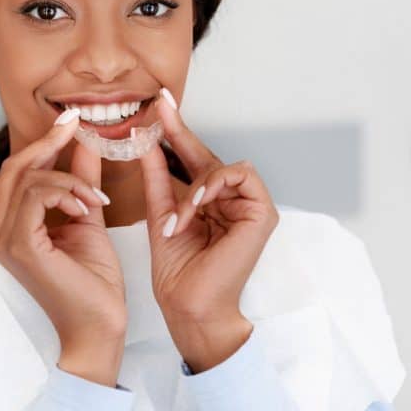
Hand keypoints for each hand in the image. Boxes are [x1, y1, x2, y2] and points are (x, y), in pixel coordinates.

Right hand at [0, 109, 127, 354]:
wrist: (99, 326)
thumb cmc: (93, 284)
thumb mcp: (88, 218)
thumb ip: (81, 182)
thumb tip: (85, 145)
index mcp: (11, 227)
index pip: (18, 173)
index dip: (44, 142)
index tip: (72, 120)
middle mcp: (0, 232)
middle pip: (15, 168)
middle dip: (49, 142)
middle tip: (78, 124)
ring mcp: (6, 240)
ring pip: (28, 178)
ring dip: (69, 178)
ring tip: (95, 199)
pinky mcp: (20, 247)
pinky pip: (37, 195)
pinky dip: (66, 191)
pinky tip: (87, 207)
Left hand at [138, 88, 279, 371]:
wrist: (189, 306)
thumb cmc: (178, 271)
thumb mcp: (161, 213)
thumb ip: (158, 177)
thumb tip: (147, 141)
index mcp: (209, 202)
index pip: (192, 159)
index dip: (176, 131)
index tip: (158, 103)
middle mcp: (232, 201)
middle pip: (208, 156)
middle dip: (181, 133)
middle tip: (160, 107)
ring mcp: (250, 206)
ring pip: (223, 166)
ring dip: (196, 185)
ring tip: (180, 216)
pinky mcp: (263, 212)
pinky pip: (239, 176)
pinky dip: (214, 187)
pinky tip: (197, 204)